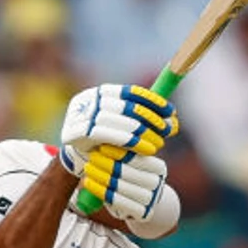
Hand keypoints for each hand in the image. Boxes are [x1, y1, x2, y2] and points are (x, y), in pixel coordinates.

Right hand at [58, 83, 178, 175]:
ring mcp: (83, 114)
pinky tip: (147, 150)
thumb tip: (174, 118)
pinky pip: (110, 135)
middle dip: (152, 118)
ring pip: (121, 121)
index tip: (171, 111)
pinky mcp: (78, 131)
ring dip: (144, 132)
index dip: (153, 101)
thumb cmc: (103, 138)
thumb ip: (140, 117)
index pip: (132, 92)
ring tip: (160, 143)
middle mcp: (91, 99)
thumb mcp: (119, 122)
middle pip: (128, 106)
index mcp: (102, 92)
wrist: (73, 154)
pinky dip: (132, 141)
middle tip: (169, 130)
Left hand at [80, 148, 168, 221]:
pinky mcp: (143, 214)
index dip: (119, 152)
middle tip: (92, 157)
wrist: (142, 203)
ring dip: (101, 177)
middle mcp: (158, 184)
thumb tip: (104, 139)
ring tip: (88, 168)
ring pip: (121, 187)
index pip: (137, 158)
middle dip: (108, 164)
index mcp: (159, 168)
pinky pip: (118, 202)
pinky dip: (101, 191)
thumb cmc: (131, 177)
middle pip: (128, 172)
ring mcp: (151, 200)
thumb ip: (122, 154)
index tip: (102, 147)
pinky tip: (89, 183)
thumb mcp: (131, 164)